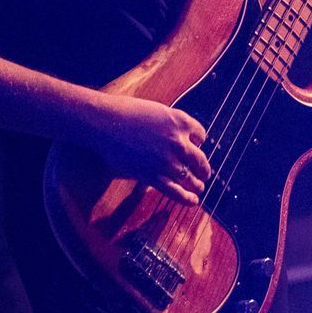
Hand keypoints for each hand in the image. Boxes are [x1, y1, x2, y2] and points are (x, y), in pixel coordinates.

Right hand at [91, 99, 210, 206]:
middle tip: (205, 173)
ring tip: (199, 187)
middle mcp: (179, 141)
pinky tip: (193, 201)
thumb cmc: (126, 113)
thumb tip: (177, 136)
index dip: (199, 142)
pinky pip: (175, 191)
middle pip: (200, 159)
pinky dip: (186, 198)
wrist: (106, 123)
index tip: (196, 146)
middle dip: (203, 168)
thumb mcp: (157, 112)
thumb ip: (171, 125)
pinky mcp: (154, 175)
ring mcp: (167, 160)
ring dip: (197, 183)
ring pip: (191, 176)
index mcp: (181, 121)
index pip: (201, 135)